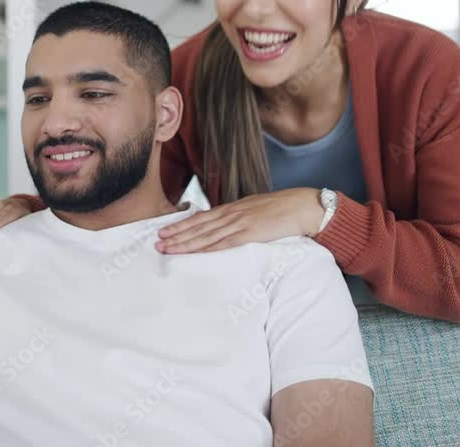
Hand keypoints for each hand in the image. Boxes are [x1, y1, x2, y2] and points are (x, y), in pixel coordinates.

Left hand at [155, 188, 324, 253]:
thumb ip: (240, 219)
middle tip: (156, 241)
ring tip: (166, 248)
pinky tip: (193, 253)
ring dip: (184, 242)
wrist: (302, 206)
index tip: (165, 231)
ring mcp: (239, 223)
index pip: (201, 218)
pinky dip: (205, 248)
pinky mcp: (249, 233)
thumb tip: (227, 228)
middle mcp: (231, 214)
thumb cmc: (282, 210)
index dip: (181, 225)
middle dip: (176, 234)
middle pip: (197, 226)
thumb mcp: (255, 211)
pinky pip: (222, 243)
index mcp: (232, 208)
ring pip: (205, 235)